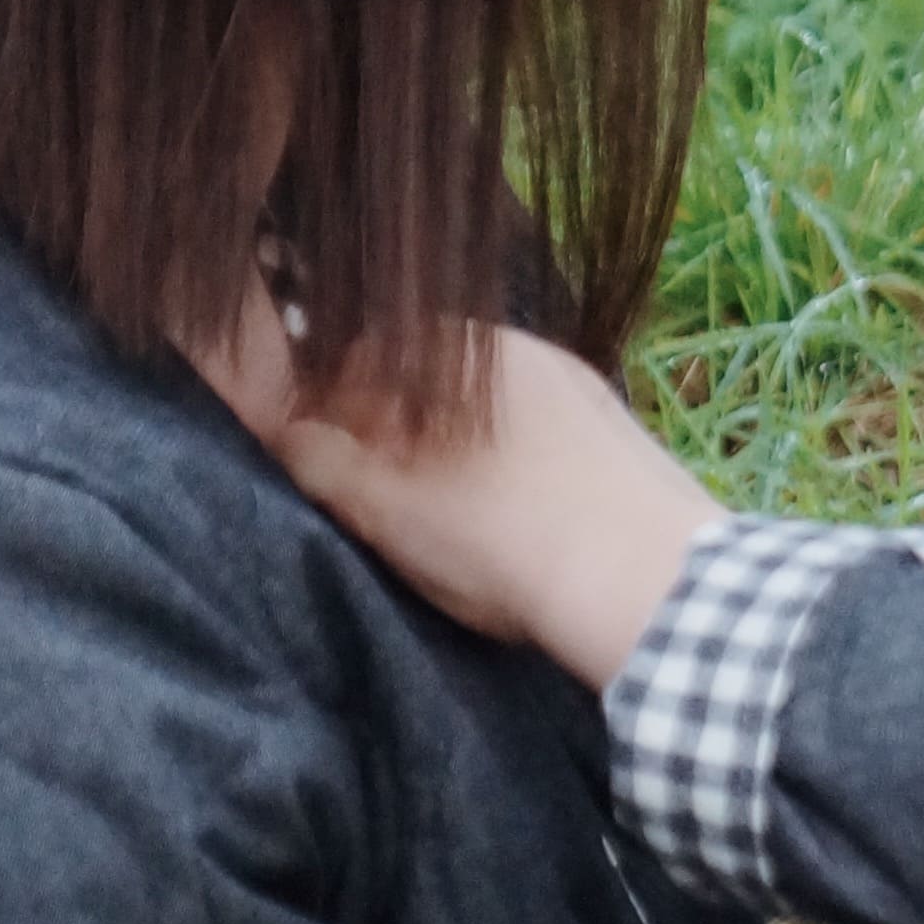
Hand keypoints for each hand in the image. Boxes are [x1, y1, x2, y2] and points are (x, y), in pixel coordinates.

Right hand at [183, 300, 714, 688]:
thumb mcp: (382, 506)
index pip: (355, 354)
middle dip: (393, 423)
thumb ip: (315, 457)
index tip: (321, 461)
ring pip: (486, 402)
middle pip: (423, 377)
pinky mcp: (616, 424)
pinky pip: (541, 429)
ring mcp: (572, 380)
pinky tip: (518, 508)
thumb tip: (279, 427)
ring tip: (453, 508)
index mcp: (447, 346)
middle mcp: (511, 344)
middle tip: (382, 493)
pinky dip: (517, 459)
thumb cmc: (498, 538)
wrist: (644, 579)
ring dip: (458, 440)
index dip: (326, 407)